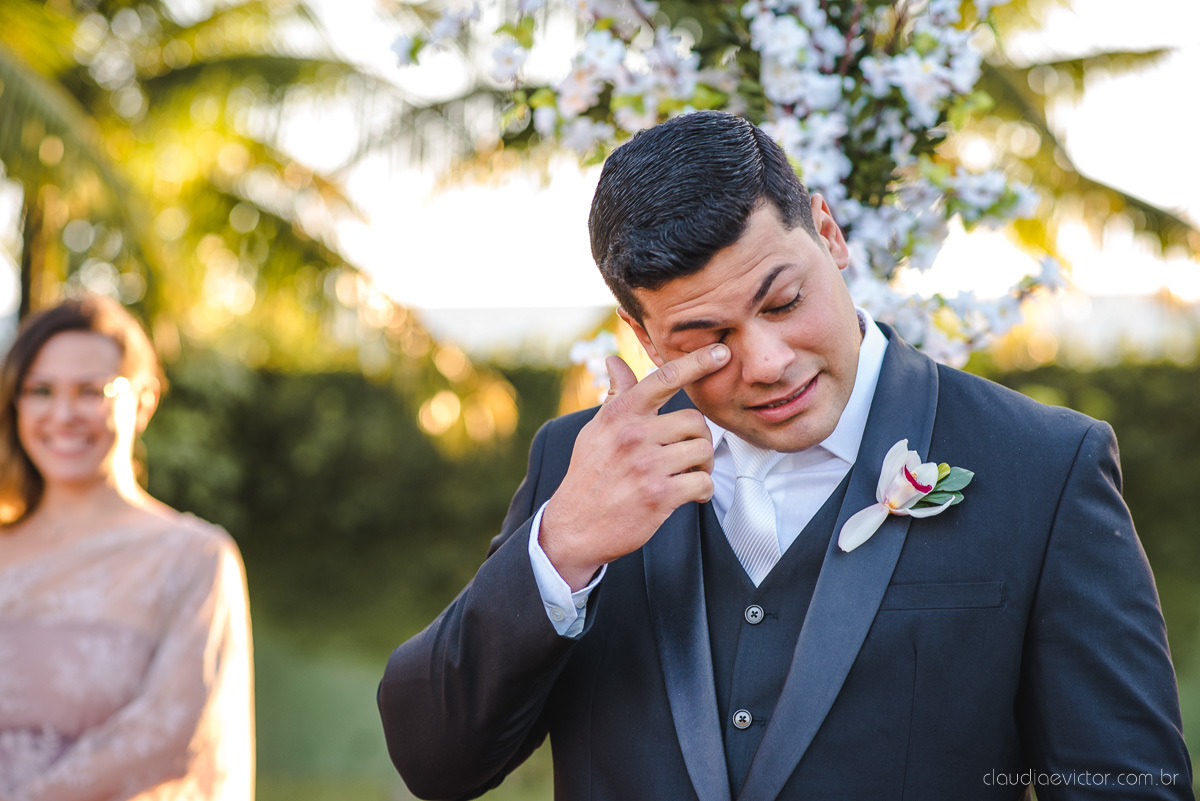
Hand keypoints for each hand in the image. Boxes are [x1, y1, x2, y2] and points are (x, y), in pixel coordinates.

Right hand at [540, 343, 729, 589]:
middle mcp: (633, 435)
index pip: (664, 378)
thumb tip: (614, 361)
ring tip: (687, 475)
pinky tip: (691, 495)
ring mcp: (647, 465)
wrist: (574, 527)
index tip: (721, 352)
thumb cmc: (589, 475)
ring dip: (703, 466)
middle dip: (698, 438)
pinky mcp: (659, 496)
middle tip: (688, 454)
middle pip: (695, 420)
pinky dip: (703, 491)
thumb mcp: (595, 431)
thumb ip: (615, 397)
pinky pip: (703, 483)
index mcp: (620, 415)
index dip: (697, 362)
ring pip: (703, 451)